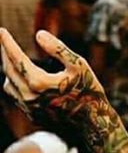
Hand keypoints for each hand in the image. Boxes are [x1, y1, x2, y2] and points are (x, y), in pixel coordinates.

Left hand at [0, 29, 124, 152]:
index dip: (7, 43)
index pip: (16, 59)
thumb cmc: (88, 90)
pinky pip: (16, 96)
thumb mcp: (79, 64)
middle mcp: (30, 97)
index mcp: (40, 82)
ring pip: (8, 85)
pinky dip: (15, 82)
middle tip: (3, 38)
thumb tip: (38, 34)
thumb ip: (58, 49)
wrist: (93, 121)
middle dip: (4, 53)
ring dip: (8, 69)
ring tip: (11, 56)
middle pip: (8, 70)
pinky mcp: (32, 115)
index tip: (1, 31)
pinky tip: (21, 75)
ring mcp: (30, 108)